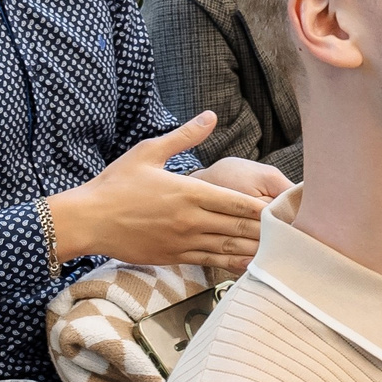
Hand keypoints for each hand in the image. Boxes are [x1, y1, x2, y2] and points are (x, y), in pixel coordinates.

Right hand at [48, 112, 272, 269]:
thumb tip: (210, 115)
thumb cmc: (116, 184)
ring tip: (280, 251)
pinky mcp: (174, 257)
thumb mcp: (148, 152)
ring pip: (228, 247)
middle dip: (267, 230)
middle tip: (292, 233)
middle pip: (239, 226)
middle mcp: (190, 219)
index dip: (264, 207)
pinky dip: (233, 264)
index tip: (284, 208)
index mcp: (189, 192)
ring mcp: (183, 241)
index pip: (237, 201)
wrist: (88, 220)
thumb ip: (184, 136)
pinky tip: (250, 265)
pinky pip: (211, 262)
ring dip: (255, 249)